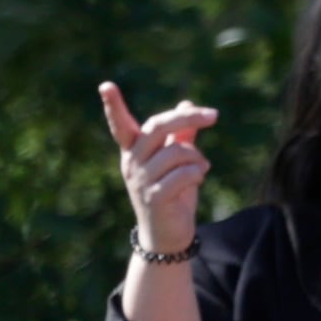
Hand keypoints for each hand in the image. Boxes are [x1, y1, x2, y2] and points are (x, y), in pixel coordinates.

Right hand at [101, 81, 216, 255]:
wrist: (167, 235)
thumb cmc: (172, 193)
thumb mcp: (176, 161)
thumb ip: (181, 134)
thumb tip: (187, 103)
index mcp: (134, 151)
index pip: (120, 125)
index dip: (113, 107)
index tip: (105, 85)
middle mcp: (132, 162)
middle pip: (158, 127)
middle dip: (188, 119)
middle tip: (214, 116)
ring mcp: (141, 180)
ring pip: (178, 152)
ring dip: (198, 158)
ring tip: (201, 169)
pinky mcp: (154, 197)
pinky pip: (185, 173)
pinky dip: (199, 174)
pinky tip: (199, 180)